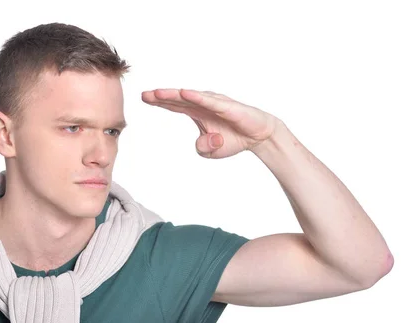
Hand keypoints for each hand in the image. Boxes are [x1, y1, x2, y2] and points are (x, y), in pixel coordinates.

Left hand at [141, 89, 282, 158]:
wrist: (258, 136)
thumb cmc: (233, 138)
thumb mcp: (211, 151)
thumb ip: (202, 148)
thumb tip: (204, 143)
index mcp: (197, 112)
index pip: (174, 105)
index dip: (159, 101)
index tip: (143, 98)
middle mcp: (204, 104)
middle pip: (178, 100)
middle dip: (160, 97)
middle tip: (144, 95)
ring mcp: (215, 104)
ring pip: (191, 98)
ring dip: (174, 95)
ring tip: (157, 93)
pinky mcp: (228, 107)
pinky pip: (210, 102)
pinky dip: (197, 97)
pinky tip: (185, 93)